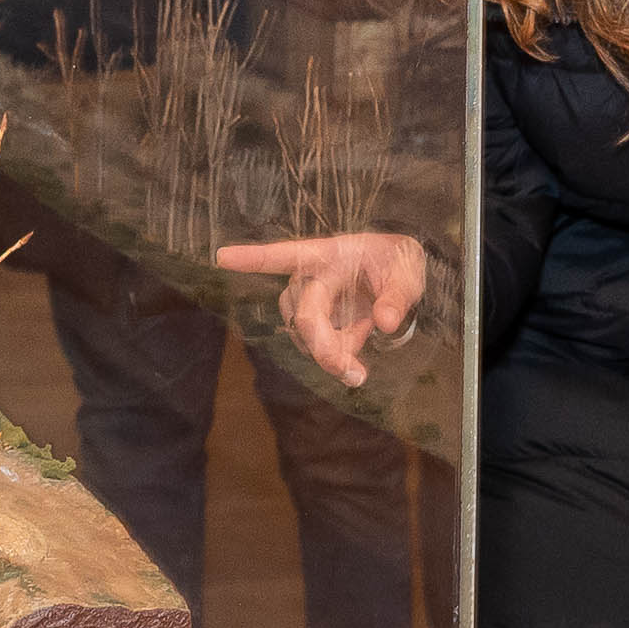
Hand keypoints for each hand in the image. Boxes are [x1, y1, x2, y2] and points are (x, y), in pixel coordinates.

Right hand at [215, 231, 426, 385]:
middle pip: (304, 314)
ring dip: (331, 352)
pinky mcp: (317, 320)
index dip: (252, 258)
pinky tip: (356, 354)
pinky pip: (317, 343)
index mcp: (330, 254)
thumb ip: (398, 295)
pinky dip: (336, 355)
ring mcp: (311, 299)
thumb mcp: (407, 271)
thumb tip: (386, 323)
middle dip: (322, 346)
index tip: (221, 257)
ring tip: (360, 360)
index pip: (285, 254)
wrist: (400, 272)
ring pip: (306, 334)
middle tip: (350, 373)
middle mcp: (312, 276)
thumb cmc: (398, 262)